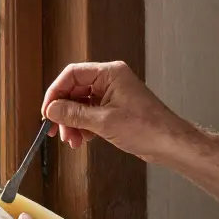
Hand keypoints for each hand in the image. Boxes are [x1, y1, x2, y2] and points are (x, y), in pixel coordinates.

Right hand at [42, 60, 190, 161]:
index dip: (56, 92)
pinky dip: (83, 126)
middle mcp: (110, 81)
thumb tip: (52, 109)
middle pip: (74, 91)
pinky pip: (90, 113)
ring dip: (73, 122)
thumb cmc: (148, 128)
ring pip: (81, 104)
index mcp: (110, 74)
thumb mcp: (104, 122)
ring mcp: (112, 95)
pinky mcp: (114, 109)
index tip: (47, 110)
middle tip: (56, 130)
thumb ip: (74, 114)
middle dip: (64, 112)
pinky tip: (83, 139)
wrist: (170, 144)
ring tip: (72, 140)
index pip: (72, 75)